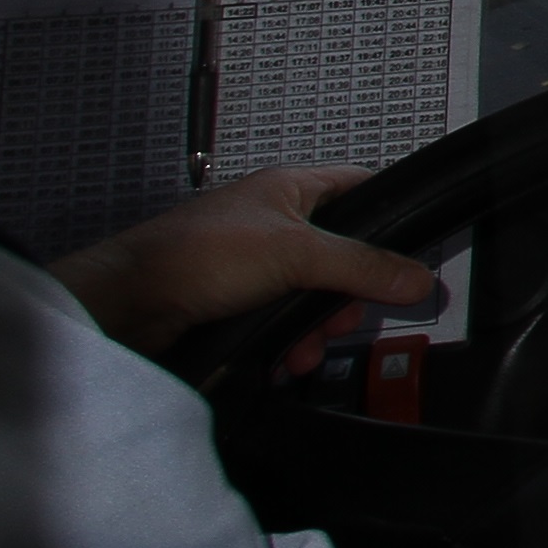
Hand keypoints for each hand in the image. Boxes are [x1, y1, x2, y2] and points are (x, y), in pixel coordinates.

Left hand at [52, 166, 440, 360]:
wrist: (129, 305)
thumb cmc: (194, 256)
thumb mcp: (296, 254)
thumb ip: (362, 266)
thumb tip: (418, 278)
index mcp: (291, 189)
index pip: (362, 188)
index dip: (390, 216)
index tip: (412, 253)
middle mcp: (274, 223)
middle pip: (343, 255)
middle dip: (349, 295)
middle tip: (349, 317)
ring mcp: (255, 264)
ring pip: (313, 295)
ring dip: (318, 328)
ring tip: (309, 349)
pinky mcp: (237, 301)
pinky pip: (283, 320)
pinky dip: (291, 343)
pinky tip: (287, 359)